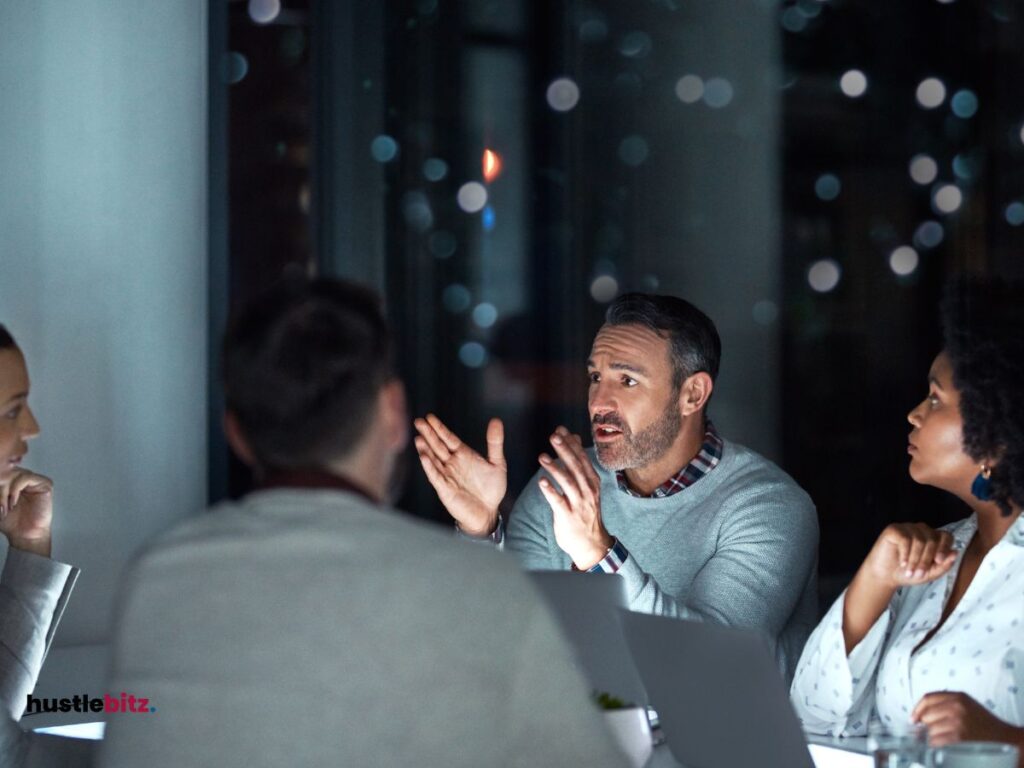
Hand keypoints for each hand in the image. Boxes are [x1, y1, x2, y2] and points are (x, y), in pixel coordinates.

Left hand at [0, 468, 53, 557]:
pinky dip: (16, 488)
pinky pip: (26, 477)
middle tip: (0, 504)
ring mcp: (34, 481)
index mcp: (12, 481)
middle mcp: (23, 479)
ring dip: (6, 490)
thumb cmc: (10, 522)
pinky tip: (14, 501)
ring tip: (6, 505)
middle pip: (7, 470)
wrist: (23, 534)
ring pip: (15, 472)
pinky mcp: (44, 484)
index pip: (3, 471)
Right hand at [413, 414, 505, 536]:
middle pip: (438, 445)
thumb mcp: (497, 463)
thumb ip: (495, 442)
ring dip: (426, 449)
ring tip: (418, 437)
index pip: (448, 438)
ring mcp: (447, 475)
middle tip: (418, 421)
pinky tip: (424, 457)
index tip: (430, 417)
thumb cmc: (491, 490)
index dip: (440, 428)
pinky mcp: (445, 489)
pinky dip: (429, 466)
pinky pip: (435, 476)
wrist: (488, 513)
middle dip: (429, 434)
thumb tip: (496, 421)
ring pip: (433, 459)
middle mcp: (452, 463)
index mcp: (463, 455)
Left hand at [536, 426, 612, 569]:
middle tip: (553, 436)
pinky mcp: (568, 516)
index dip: (571, 444)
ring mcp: (579, 504)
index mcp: (592, 482)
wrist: (591, 544)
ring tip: (542, 457)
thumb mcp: (587, 488)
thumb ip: (579, 465)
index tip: (561, 430)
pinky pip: (559, 502)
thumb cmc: (586, 513)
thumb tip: (575, 439)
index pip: (582, 459)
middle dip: (565, 450)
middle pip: (575, 467)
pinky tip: (542, 482)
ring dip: (555, 468)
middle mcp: (587, 491)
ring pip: (567, 482)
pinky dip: (551, 491)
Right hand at [862, 523, 957, 589]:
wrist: (885, 576)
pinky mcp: (893, 529)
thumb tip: (955, 552)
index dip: (944, 547)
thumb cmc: (908, 573)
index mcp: (932, 538)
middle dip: (926, 559)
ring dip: (915, 559)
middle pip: (932, 539)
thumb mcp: (930, 574)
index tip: (939, 561)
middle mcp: (921, 530)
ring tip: (909, 571)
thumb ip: (944, 565)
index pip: (946, 536)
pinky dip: (905, 554)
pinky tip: (902, 563)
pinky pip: (905, 539)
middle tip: (919, 573)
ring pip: (919, 540)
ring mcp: (907, 528)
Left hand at [913, 692, 1020, 746]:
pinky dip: (937, 745)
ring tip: (945, 739)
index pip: (928, 698)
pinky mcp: (959, 737)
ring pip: (930, 730)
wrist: (1005, 738)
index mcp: (958, 696)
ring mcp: (958, 722)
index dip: (917, 709)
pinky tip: (944, 746)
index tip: (913, 718)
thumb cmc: (985, 723)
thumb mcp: (967, 704)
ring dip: (933, 737)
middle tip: (934, 731)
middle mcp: (957, 707)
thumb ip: (946, 703)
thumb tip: (920, 714)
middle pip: (926, 715)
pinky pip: (936, 741)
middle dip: (927, 725)